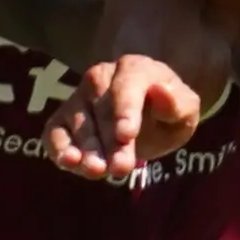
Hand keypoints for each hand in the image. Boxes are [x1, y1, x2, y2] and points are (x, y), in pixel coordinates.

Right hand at [46, 53, 206, 181]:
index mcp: (134, 69)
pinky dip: (58, 147)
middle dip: (110, 141)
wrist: (149, 118)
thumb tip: (161, 91)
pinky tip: (70, 163)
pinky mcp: (63, 119)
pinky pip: (54, 131)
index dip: (125, 111)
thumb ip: (178, 104)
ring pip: (77, 121)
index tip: (127, 135)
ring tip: (98, 171)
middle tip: (121, 168)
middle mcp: (101, 77)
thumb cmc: (168, 113)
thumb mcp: (185, 111)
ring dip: (87, 148)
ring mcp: (79, 98)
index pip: (126, 87)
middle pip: (102, 109)